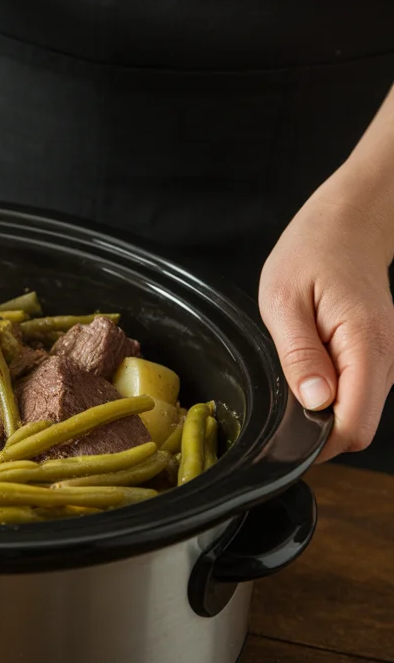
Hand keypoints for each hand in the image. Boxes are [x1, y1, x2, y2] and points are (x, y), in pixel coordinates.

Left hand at [260, 175, 393, 460]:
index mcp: (365, 343)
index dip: (318, 441)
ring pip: (358, 412)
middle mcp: (384, 357)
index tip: (284, 430)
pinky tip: (309, 366)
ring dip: (323, 409)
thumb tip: (314, 401)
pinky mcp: (375, 356)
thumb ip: (299, 353)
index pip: (355, 425)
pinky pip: (356, 392)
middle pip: (358, 427)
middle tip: (280, 398)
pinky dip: (330, 393)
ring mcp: (384, 358)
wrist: (350, 221)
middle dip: (318, 430)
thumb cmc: (313, 250)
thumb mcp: (285, 298)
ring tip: (295, 370)